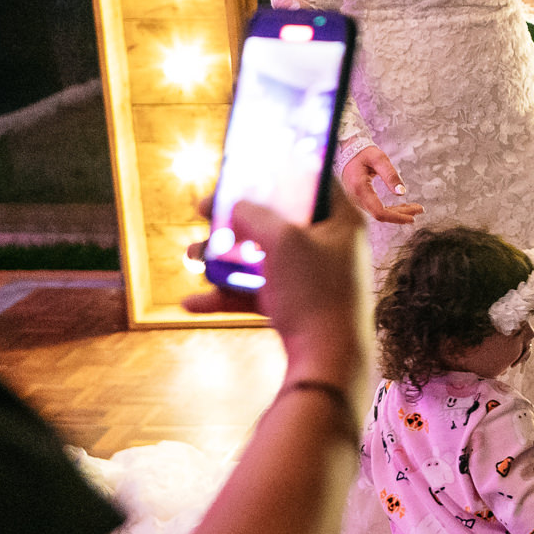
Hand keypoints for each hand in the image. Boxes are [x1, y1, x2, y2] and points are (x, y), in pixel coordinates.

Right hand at [183, 192, 373, 422]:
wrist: (328, 363)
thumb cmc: (315, 293)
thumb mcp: (282, 240)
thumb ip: (255, 214)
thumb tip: (237, 208)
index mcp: (342, 221)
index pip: (313, 182)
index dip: (278, 172)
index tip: (245, 170)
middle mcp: (331, 247)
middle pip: (277, 221)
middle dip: (235, 220)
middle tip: (202, 211)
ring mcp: (314, 279)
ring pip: (262, 258)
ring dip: (223, 258)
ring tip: (191, 257)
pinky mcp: (298, 308)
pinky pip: (258, 293)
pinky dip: (228, 295)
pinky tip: (192, 303)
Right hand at [339, 145, 423, 224]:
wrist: (347, 151)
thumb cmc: (363, 153)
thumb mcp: (379, 159)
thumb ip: (390, 175)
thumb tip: (401, 193)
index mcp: (360, 189)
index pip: (379, 212)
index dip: (396, 217)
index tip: (412, 217)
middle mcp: (356, 198)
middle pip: (381, 214)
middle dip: (402, 214)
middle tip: (420, 209)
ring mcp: (357, 200)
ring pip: (380, 213)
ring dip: (398, 212)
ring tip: (415, 207)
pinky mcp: (361, 199)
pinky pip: (377, 209)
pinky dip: (391, 209)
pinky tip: (403, 206)